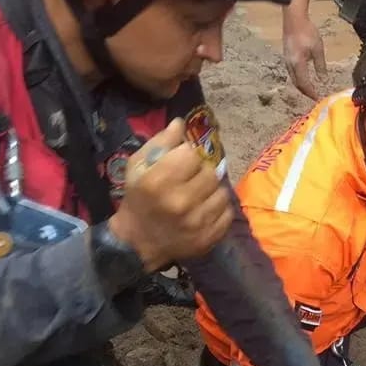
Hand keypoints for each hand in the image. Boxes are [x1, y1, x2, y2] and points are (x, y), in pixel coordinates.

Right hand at [109, 119, 230, 271]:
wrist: (139, 242)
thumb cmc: (138, 199)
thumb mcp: (138, 167)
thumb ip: (160, 143)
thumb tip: (180, 123)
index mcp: (159, 181)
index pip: (191, 154)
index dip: (187, 155)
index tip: (181, 163)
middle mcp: (180, 202)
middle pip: (210, 172)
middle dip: (201, 172)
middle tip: (190, 180)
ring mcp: (197, 222)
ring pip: (222, 191)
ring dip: (212, 190)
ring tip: (198, 195)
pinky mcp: (209, 237)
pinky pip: (227, 212)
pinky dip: (219, 208)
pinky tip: (204, 210)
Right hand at [283, 10, 327, 99]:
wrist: (293, 18)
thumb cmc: (306, 31)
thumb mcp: (317, 49)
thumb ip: (320, 66)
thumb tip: (323, 79)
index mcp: (298, 64)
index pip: (304, 84)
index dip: (311, 93)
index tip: (317, 99)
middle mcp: (290, 65)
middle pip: (297, 84)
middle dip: (305, 92)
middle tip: (314, 96)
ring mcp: (287, 60)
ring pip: (293, 78)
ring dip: (301, 85)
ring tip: (310, 88)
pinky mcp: (287, 56)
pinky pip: (292, 72)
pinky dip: (298, 78)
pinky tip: (304, 76)